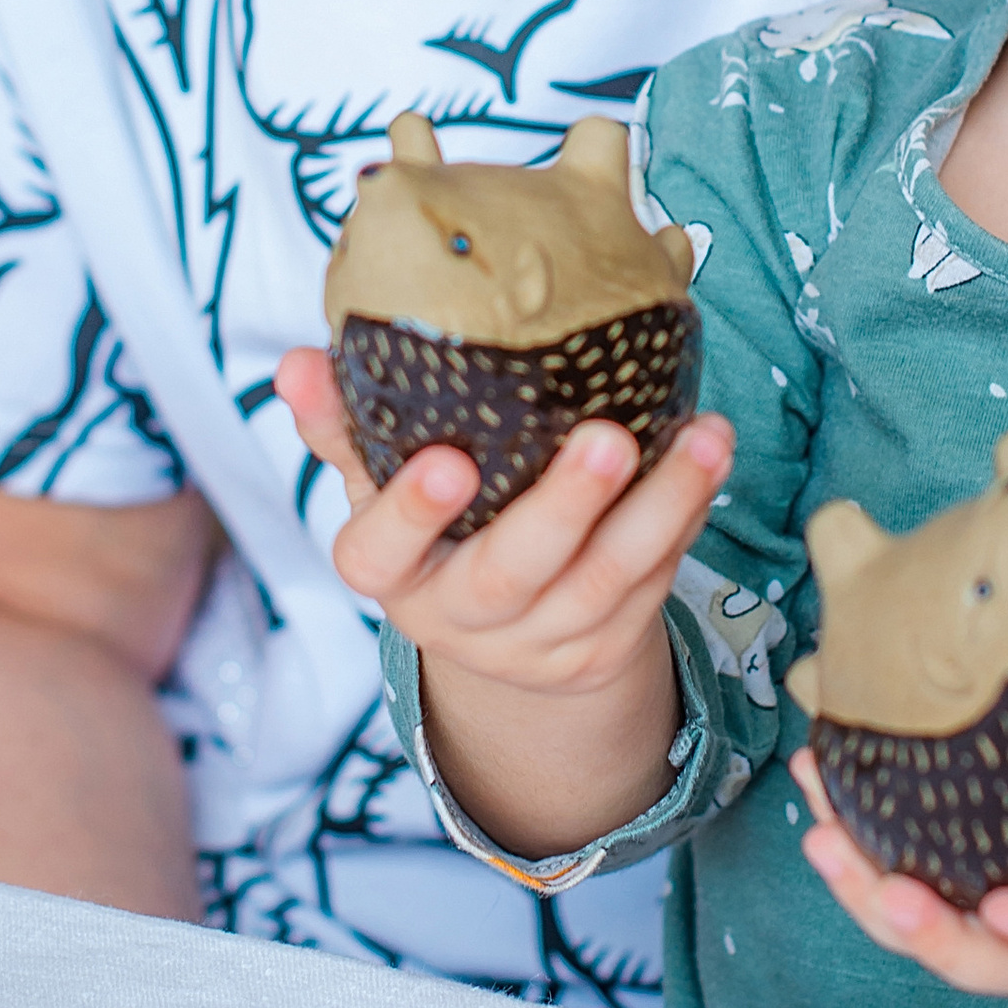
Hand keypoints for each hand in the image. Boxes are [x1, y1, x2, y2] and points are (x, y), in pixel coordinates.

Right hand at [274, 350, 734, 858]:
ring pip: (604, 582)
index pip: (380, 554)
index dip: (411, 513)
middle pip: (509, 574)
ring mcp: (539, 641)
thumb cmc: (439, 524)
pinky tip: (711, 455)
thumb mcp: (380, 481)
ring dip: (663, 505)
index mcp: (391, 572)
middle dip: (562, 509)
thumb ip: (345, 424)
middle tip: (605, 440)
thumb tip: (296, 362)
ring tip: (705, 437)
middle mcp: (460, 617)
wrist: (504, 633)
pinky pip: (653, 583)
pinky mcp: (605, 645)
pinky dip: (687, 518)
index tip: (448, 460)